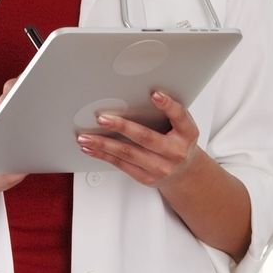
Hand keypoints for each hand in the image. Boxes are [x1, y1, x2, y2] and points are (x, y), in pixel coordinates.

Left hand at [75, 89, 203, 190]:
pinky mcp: (146, 177)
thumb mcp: (181, 126)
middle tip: (102, 118)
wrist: (184, 173)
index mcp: (187, 133)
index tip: (155, 94)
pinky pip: (121, 165)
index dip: (168, 105)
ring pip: (127, 153)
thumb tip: (141, 94)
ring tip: (85, 137)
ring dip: (103, 144)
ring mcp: (160, 167)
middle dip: (121, 127)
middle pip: (145, 137)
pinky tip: (91, 149)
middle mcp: (175, 151)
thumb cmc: (178, 143)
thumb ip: (167, 112)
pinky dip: (103, 155)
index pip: (180, 116)